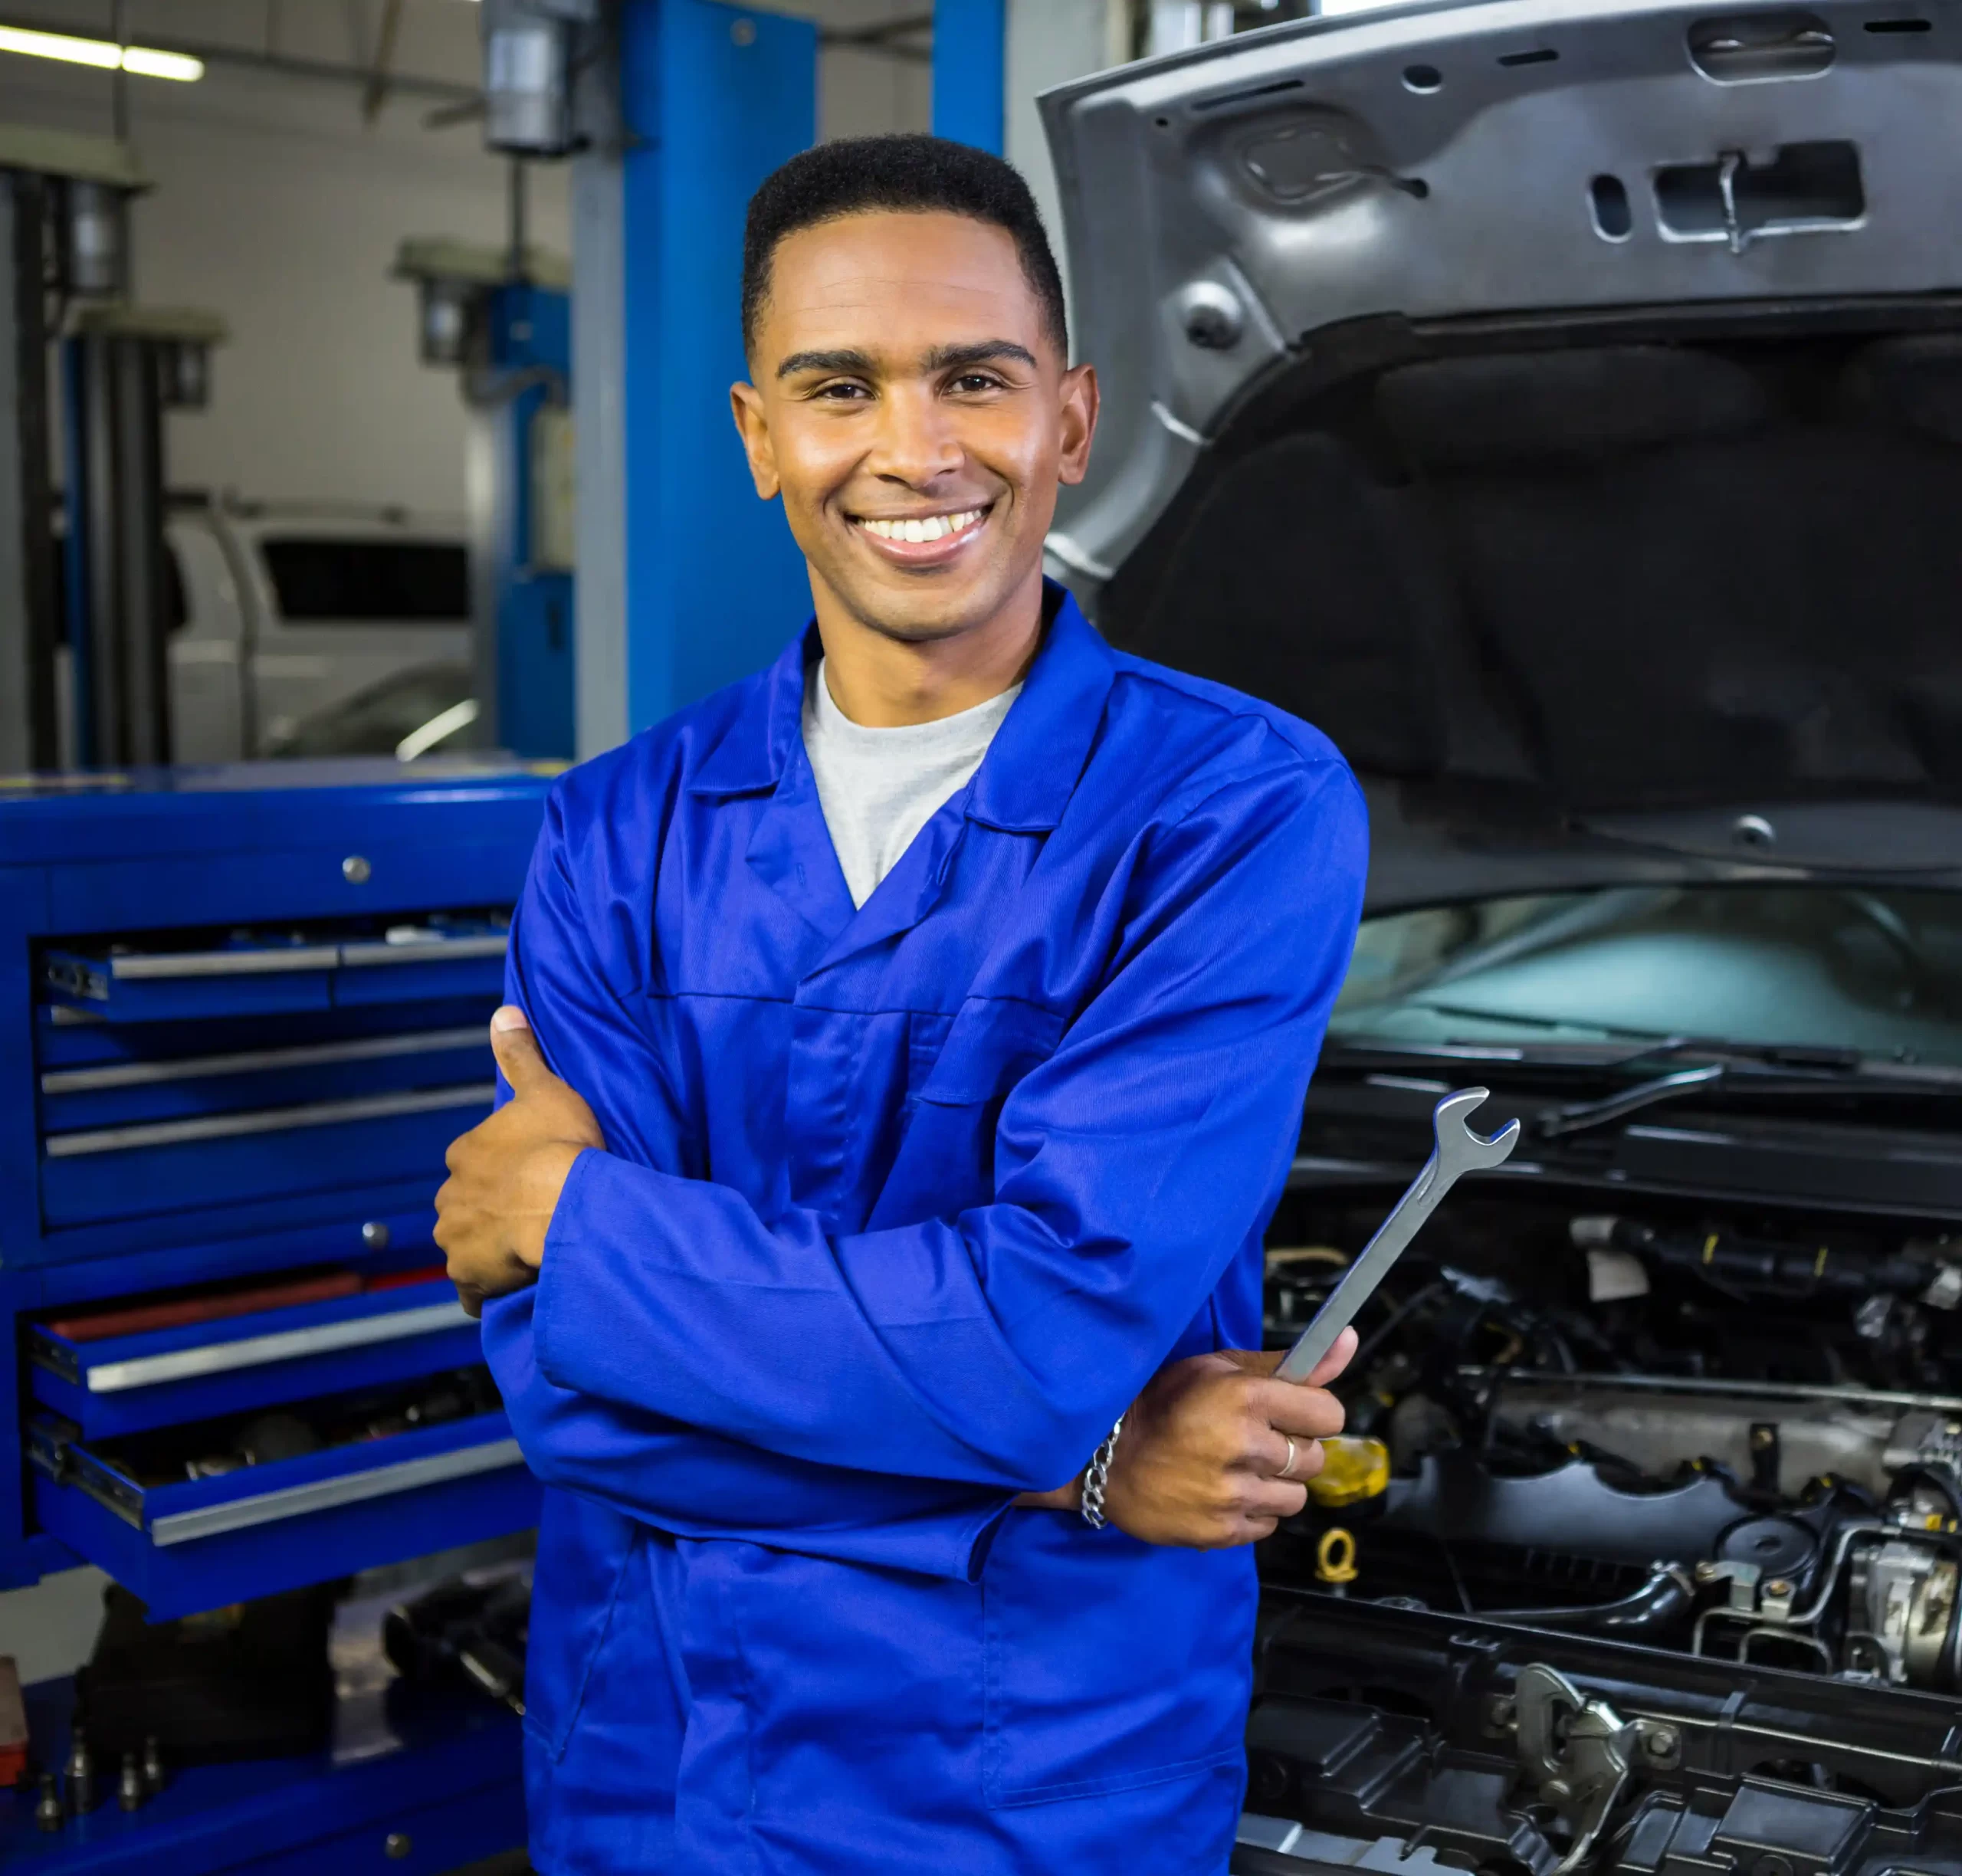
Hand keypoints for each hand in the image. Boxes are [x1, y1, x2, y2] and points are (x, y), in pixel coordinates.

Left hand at [434, 1007, 606, 1317]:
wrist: (565, 1205)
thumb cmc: (559, 1145)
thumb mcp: (545, 1089)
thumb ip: (520, 1056)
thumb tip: (503, 1013)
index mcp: (464, 1154)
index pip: (471, 1162)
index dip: (498, 1169)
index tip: (527, 1174)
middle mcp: (449, 1199)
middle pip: (464, 1206)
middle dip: (487, 1212)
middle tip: (529, 1214)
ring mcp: (457, 1242)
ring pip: (465, 1246)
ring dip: (486, 1250)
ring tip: (525, 1251)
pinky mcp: (471, 1278)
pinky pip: (474, 1290)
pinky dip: (487, 1290)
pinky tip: (512, 1286)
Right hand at [1020, 1329, 1357, 1544]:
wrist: (1105, 1458)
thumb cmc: (1163, 1402)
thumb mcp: (1218, 1368)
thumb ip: (1287, 1363)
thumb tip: (1349, 1339)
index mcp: (1245, 1396)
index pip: (1329, 1414)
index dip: (1313, 1412)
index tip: (1292, 1412)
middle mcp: (1243, 1446)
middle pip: (1315, 1459)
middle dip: (1293, 1449)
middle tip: (1256, 1440)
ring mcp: (1232, 1494)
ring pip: (1296, 1497)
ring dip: (1275, 1484)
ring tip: (1238, 1469)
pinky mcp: (1221, 1532)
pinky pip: (1268, 1525)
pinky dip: (1253, 1511)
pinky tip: (1222, 1491)